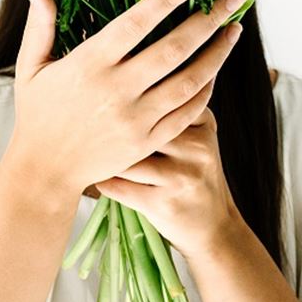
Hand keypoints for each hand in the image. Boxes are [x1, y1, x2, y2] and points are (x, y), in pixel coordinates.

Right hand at [3, 0, 245, 198]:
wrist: (45, 172)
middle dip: (209, 19)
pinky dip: (206, 88)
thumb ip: (40, 21)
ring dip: (217, 52)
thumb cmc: (38, 112)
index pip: (137, 22)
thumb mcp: (32, 65)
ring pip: (189, 80)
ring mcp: (136, 119)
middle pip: (174, 48)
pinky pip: (188, 111)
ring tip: (234, 29)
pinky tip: (216, 68)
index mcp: (88, 63)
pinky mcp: (148, 141)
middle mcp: (116, 90)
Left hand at [94, 107, 244, 258]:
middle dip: (110, 126)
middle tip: (88, 124)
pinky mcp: (164, 203)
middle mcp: (196, 145)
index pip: (158, 96)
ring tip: (93, 154)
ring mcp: (181, 175)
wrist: (213, 228)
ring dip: (104, 157)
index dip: (128, 99)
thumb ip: (177, 105)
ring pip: (126, 155)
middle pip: (139, 123)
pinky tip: (101, 178)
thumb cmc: (193, 173)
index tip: (105, 100)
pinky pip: (119, 186)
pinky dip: (104, 181)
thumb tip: (134, 73)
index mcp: (202, 122)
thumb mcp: (199, 135)